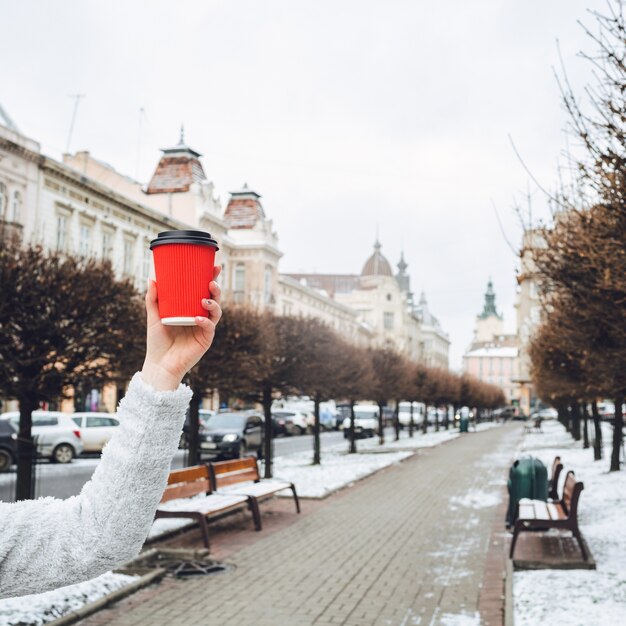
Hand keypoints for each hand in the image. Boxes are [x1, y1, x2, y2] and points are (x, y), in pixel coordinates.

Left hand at [141, 266, 221, 390]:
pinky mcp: (205, 340)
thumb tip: (152, 278)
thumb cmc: (157, 342)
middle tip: (211, 281)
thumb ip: (153, 299)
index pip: (204, 292)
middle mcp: (201, 317)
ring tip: (205, 299)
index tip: (214, 267)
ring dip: (214, 303)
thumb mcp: (153, 316)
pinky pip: (209, 328)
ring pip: (216, 312)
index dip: (211, 279)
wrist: (159, 364)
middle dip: (216, 289)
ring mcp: (204, 328)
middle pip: (214, 299)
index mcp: (192, 310)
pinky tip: (197, 318)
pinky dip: (205, 321)